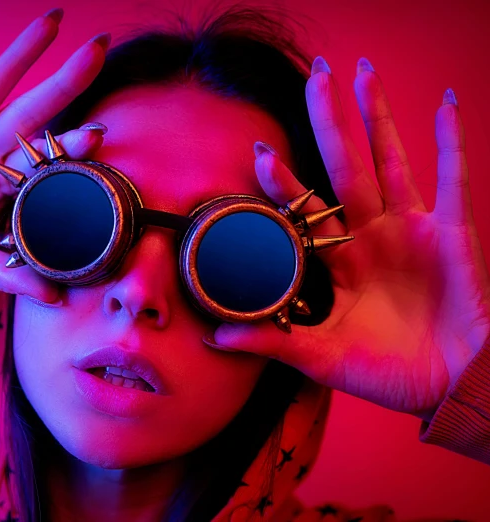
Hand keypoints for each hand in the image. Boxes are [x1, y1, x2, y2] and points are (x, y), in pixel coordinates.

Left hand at [207, 56, 489, 421]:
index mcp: (338, 260)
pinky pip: (451, 177)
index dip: (285, 183)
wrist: (443, 387)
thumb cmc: (384, 372)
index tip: (260, 153)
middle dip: (328, 122)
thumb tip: (214, 339)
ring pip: (390, 161)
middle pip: (344, 166)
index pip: (306, 211)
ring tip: (361, 73)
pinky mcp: (451, 232)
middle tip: (313, 77)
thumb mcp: (320, 356)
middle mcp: (370, 235)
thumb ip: (271, 341)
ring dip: (377, 117)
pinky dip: (450, 141)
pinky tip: (442, 103)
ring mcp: (410, 229)